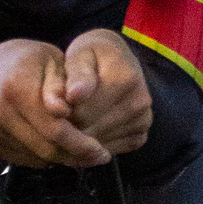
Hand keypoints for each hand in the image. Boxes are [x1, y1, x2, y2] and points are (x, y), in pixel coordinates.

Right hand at [0, 39, 110, 168]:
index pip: (55, 130)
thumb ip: (61, 86)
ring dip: (62, 159)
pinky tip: (56, 146)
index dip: (82, 145)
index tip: (102, 152)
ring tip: (80, 150)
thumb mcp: (54, 63)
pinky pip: (24, 160)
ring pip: (36, 158)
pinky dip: (44, 158)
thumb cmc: (34, 62)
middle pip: (45, 149)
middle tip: (98, 157)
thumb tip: (63, 111)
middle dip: (76, 157)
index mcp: (15, 89)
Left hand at [58, 29, 151, 155]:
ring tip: (75, 116)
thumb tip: (74, 96)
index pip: (82, 112)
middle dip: (71, 124)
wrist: (118, 59)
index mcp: (124, 78)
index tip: (59, 100)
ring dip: (82, 136)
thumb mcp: (80, 54)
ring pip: (99, 143)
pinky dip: (95, 143)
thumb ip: (75, 75)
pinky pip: (110, 149)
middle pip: (90, 129)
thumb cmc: (92, 55)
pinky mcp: (141, 134)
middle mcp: (140, 101)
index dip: (63, 110)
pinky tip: (89, 126)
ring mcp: (143, 120)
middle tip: (63, 111)